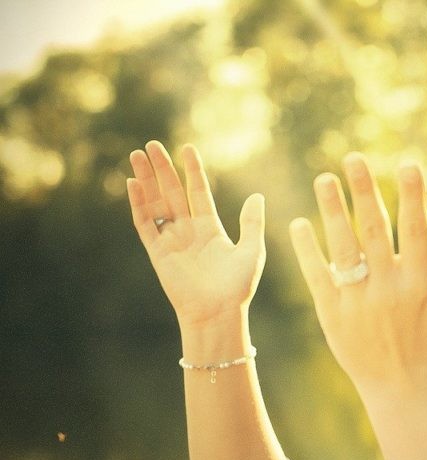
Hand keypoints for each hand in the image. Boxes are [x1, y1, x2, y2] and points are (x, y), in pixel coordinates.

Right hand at [127, 141, 265, 326]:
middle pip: (172, 193)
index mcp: (211, 229)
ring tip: (138, 155)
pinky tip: (133, 183)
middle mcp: (189, 231)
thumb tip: (258, 196)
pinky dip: (139, 204)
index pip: (199, 193)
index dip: (193, 172)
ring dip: (147, 180)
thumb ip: (252, 223)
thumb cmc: (238, 287)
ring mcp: (171, 240)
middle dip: (163, 169)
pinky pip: (145, 224)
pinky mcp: (157, 252)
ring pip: (155, 203)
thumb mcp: (252, 251)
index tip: (188, 149)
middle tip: (152, 144)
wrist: (218, 313)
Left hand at [288, 153, 426, 389]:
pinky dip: (307, 250)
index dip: (412, 196)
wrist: (399, 387)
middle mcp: (387, 287)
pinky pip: (317, 275)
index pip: (415, 230)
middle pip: (373, 230)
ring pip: (342, 247)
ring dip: (331, 211)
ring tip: (324, 179)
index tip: (407, 165)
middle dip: (363, 191)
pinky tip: (299, 224)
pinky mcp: (332, 313)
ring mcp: (357, 300)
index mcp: (419, 283)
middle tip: (352, 158)